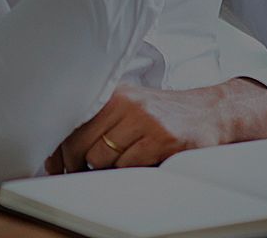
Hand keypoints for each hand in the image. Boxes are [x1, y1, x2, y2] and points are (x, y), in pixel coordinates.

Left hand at [44, 79, 266, 173]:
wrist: (212, 112)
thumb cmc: (166, 113)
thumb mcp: (133, 105)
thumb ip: (101, 119)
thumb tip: (61, 149)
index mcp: (116, 93)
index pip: (73, 123)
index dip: (60, 149)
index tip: (55, 164)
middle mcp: (129, 103)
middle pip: (84, 145)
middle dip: (78, 165)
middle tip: (79, 172)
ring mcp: (147, 121)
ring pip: (104, 158)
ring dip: (107, 169)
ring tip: (119, 164)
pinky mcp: (163, 140)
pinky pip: (130, 166)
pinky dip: (129, 171)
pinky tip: (140, 163)